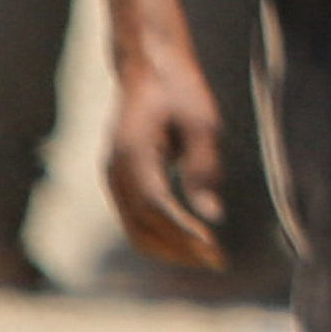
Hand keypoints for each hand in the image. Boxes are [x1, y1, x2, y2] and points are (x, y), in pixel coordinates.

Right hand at [105, 35, 230, 269]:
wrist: (148, 69)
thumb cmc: (180, 91)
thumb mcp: (203, 122)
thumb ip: (204, 167)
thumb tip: (211, 215)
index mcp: (133, 152)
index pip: (157, 205)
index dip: (183, 232)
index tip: (214, 249)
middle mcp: (115, 169)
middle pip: (141, 225)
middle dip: (178, 248)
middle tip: (217, 262)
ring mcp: (112, 176)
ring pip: (134, 227)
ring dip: (168, 247)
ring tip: (206, 257)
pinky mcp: (119, 180)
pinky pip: (134, 218)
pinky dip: (158, 235)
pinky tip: (188, 241)